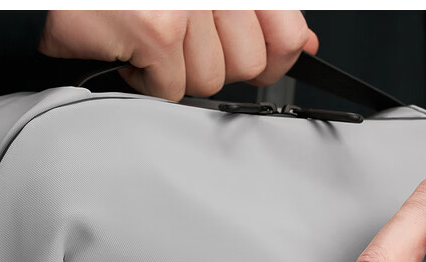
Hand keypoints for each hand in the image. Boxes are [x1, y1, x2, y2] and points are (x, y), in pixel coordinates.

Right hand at [39, 10, 317, 101]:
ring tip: (142, 36)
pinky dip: (141, 79)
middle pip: (247, 66)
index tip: (242, 52)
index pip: (285, 34)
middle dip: (209, 62)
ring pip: (207, 82)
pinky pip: (169, 89)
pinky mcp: (157, 30)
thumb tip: (301, 46)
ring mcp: (187, 6)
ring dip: (171, 71)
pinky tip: (124, 45)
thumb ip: (258, 17)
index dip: (272, 56)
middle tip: (173, 36)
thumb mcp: (201, 0)